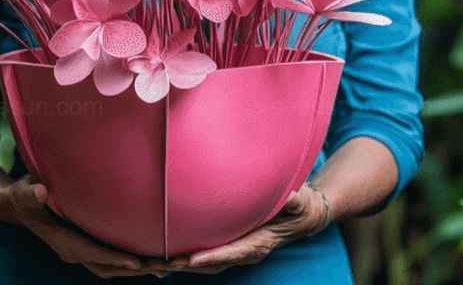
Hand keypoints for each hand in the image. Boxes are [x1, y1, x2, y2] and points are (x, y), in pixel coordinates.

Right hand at [0, 176, 171, 278]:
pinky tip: (156, 260)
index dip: (113, 257)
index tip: (136, 261)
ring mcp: (84, 251)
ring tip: (170, 266)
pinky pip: (115, 258)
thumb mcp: (24, 195)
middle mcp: (75, 252)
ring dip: (141, 267)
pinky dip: (135, 261)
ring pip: (115, 266)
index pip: (91, 252)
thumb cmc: (25, 198)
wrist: (23, 207)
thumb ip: (29, 195)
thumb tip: (39, 192)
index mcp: (63, 242)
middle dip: (137, 268)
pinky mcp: (90, 246)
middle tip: (167, 266)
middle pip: (109, 266)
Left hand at [159, 182, 331, 275]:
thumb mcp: (300, 201)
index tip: (191, 260)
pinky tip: (172, 254)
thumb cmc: (301, 206)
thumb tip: (291, 197)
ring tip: (158, 262)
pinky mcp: (234, 243)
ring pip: (208, 263)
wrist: (304, 215)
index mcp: (260, 243)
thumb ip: (294, 201)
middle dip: (188, 265)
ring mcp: (240, 249)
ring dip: (184, 264)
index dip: (213, 256)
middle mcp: (248, 250)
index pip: (233, 252)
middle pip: (214, 263)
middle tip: (161, 263)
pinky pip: (210, 255)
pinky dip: (191, 257)